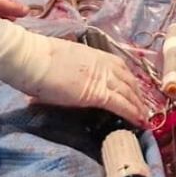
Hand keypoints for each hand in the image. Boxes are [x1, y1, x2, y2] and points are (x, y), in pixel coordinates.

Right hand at [0, 1, 149, 123]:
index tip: (134, 87)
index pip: (118, 65)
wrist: (30, 58)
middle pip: (127, 78)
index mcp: (92, 53)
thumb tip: (59, 76)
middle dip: (137, 93)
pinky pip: (120, 104)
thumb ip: (66, 68)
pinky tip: (140, 122)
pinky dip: (133, 113)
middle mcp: (101, 62)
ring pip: (128, 92)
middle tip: (144, 105)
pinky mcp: (96, 92)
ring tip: (145, 117)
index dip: (128, 78)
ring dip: (138, 105)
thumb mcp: (58, 58)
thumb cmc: (36, 57)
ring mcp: (100, 76)